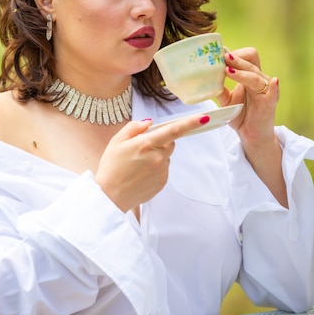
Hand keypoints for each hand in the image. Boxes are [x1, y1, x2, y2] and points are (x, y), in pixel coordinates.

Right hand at [95, 114, 209, 211]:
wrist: (110, 196)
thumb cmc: (111, 168)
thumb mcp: (116, 141)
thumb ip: (134, 127)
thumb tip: (148, 123)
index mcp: (147, 144)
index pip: (174, 130)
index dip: (191, 123)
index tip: (204, 118)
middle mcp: (158, 157)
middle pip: (170, 142)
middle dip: (161, 141)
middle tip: (142, 148)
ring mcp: (162, 171)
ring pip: (166, 156)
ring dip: (157, 156)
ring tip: (137, 165)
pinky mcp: (162, 182)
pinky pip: (164, 169)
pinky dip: (155, 168)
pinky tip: (140, 174)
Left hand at [218, 47, 278, 144]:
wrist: (251, 135)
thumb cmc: (241, 114)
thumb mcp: (226, 100)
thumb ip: (219, 89)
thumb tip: (206, 77)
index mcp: (249, 76)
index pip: (247, 57)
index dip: (235, 54)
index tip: (219, 53)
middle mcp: (259, 80)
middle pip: (250, 63)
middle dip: (236, 59)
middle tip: (222, 57)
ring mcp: (265, 92)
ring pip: (255, 77)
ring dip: (242, 73)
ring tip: (227, 71)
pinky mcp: (269, 104)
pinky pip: (273, 94)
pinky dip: (274, 88)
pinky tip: (274, 81)